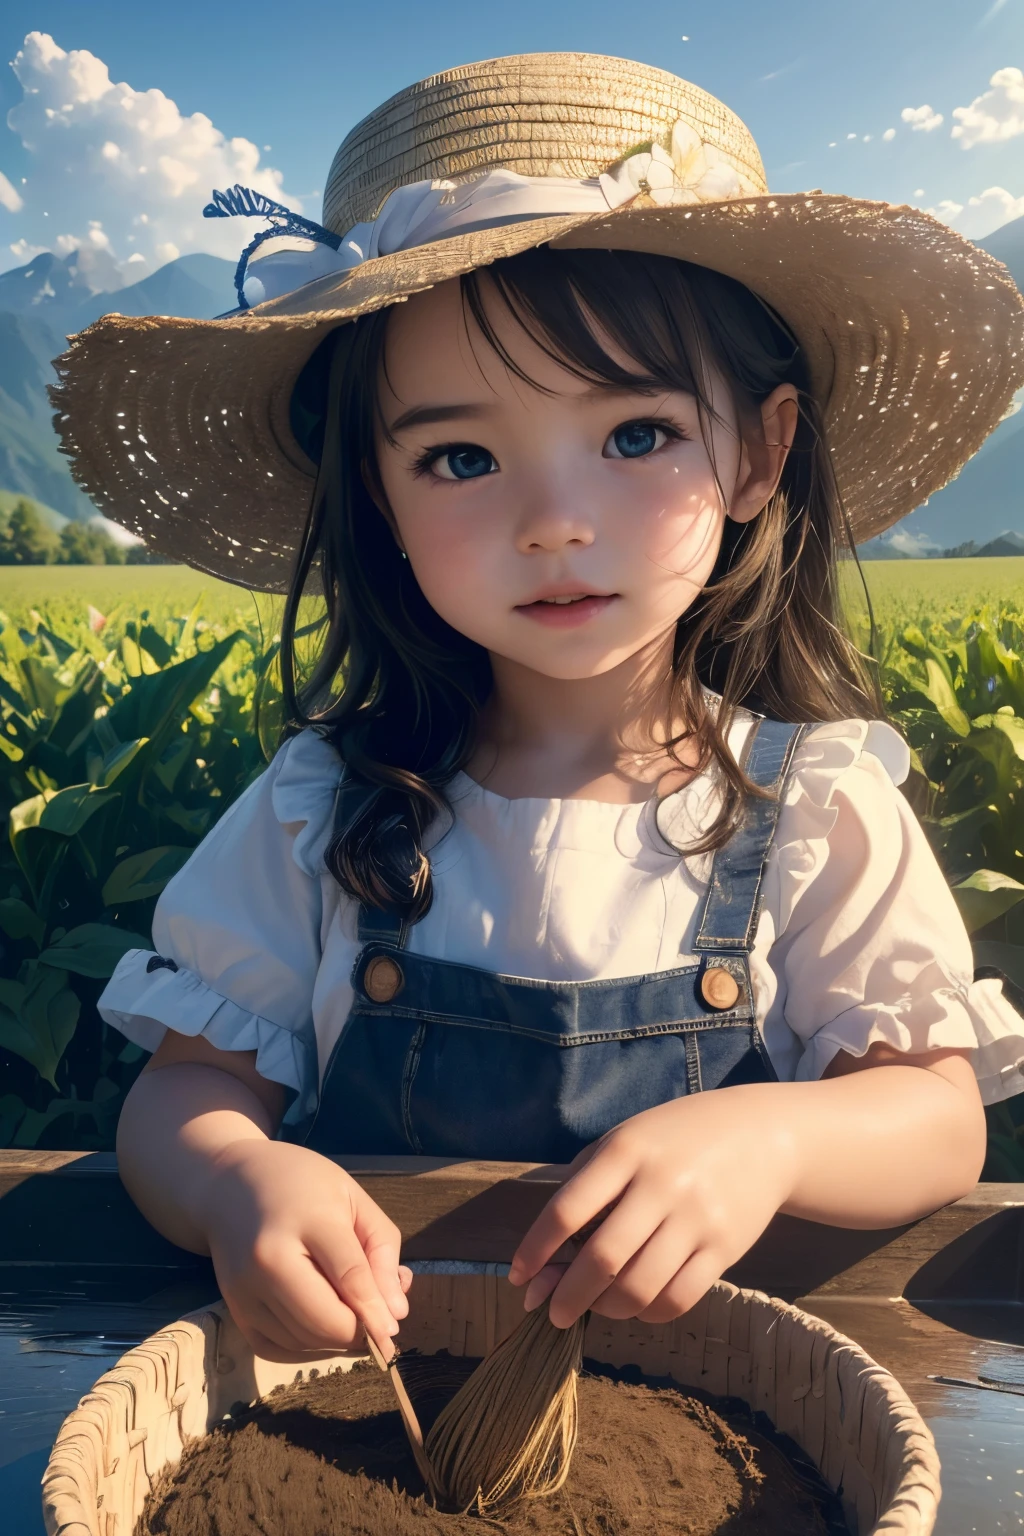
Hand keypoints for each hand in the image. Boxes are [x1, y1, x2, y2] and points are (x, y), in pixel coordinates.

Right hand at [199, 1139, 411, 1359]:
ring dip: (336, 1341)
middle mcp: (268, 1259)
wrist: (231, 1184)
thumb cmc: (303, 1185)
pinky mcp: (234, 1309)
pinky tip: (324, 1328)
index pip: (349, 1276)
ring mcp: (246, 1288)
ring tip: (352, 1315)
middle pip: (322, 1320)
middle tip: (377, 1327)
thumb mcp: (354, 1200)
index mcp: (307, 1220)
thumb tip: (395, 1312)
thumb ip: (380, 1251)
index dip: (376, 1311)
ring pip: (303, 1341)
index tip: (393, 1331)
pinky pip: (277, 1350)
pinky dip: (307, 1348)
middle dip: (357, 1333)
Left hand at [508, 1087, 795, 1328]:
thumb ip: (584, 1187)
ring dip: (606, 1309)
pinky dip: (648, 1313)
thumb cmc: (675, 1140)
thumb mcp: (626, 1141)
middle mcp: (660, 1185)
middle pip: (601, 1258)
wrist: (761, 1136)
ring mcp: (696, 1219)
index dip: (535, 1250)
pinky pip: (677, 1299)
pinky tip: (636, 1305)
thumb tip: (545, 1257)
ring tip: (595, 1307)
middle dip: (567, 1295)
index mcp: (626, 1152)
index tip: (519, 1278)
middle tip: (551, 1312)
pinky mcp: (725, 1249)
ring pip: (638, 1287)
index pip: (567, 1209)